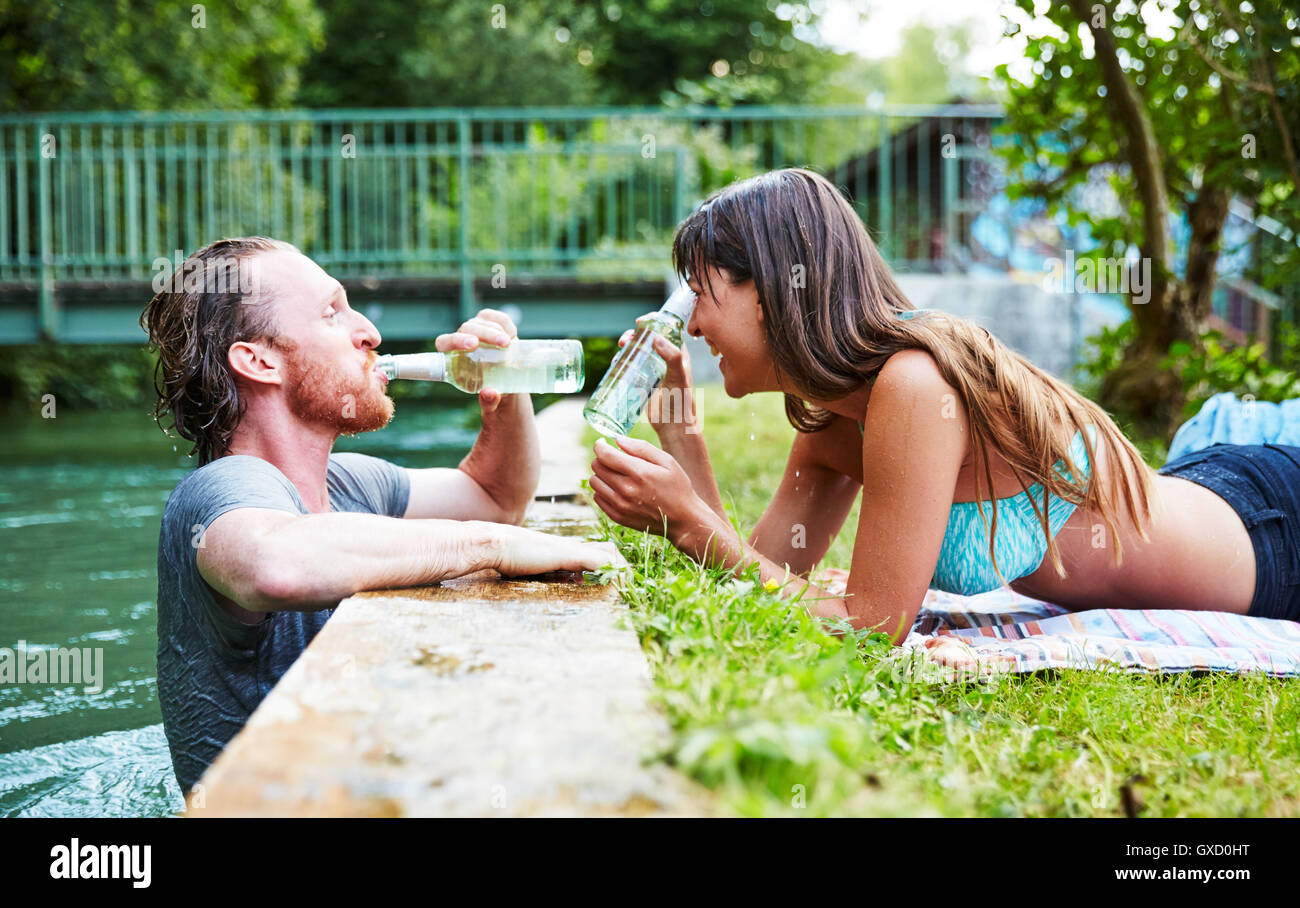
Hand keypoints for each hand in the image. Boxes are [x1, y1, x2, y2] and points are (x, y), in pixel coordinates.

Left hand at [436, 308, 519, 412]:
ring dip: (496, 331)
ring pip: (481, 321)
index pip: (444, 342)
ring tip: (509, 345)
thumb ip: (489, 402)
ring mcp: (478, 329)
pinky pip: (496, 317)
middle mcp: (463, 340)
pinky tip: (512, 335)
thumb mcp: (491, 404)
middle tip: (503, 344)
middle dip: (484, 334)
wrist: (510, 382)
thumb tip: (489, 393)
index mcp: (453, 358)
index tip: (473, 345)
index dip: (454, 340)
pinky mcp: (493, 324)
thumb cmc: (494, 392)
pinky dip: (505, 323)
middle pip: (466, 328)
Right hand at [494, 526, 625, 575]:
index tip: (618, 579)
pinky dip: (610, 572)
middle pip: (610, 550)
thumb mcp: (531, 566)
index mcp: (565, 548)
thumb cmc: (508, 556)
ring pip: (609, 555)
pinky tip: (615, 583)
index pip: (598, 550)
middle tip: (629, 585)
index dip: (611, 563)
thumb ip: (545, 572)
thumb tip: (555, 584)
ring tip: (628, 587)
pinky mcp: (568, 555)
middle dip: (622, 567)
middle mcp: (572, 546)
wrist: (497, 543)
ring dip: (620, 572)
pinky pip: (598, 562)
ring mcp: (571, 549)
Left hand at [589, 435, 703, 538]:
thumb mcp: (666, 461)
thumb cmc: (677, 487)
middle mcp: (626, 490)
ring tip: (617, 475)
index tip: (603, 443)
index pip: (605, 455)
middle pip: (597, 466)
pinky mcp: (618, 517)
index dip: (600, 446)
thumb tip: (617, 439)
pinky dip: (603, 490)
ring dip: (601, 475)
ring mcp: (620, 505)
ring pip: (594, 482)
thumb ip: (641, 448)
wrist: (683, 520)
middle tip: (615, 459)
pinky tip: (617, 489)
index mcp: (638, 473)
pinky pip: (597, 498)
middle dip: (603, 458)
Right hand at [617, 319, 697, 434]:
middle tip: (626, 341)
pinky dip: (622, 362)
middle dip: (635, 335)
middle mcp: (666, 360)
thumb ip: (672, 357)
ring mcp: (654, 371)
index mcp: (678, 354)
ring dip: (627, 347)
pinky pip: (631, 367)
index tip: (640, 322)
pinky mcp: (643, 382)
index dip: (653, 322)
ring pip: (638, 352)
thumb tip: (656, 338)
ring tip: (620, 350)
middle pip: (648, 340)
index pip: (666, 330)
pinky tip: (615, 363)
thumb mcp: (678, 377)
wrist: (673, 426)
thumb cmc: (680, 401)